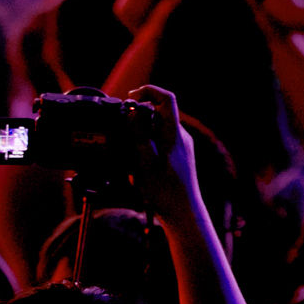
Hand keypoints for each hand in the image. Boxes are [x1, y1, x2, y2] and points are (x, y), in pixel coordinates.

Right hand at [124, 84, 203, 223]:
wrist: (182, 212)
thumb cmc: (164, 192)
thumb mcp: (144, 163)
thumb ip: (138, 135)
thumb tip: (134, 110)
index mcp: (174, 134)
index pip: (167, 99)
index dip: (148, 91)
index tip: (129, 98)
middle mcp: (180, 136)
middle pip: (159, 111)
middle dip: (137, 115)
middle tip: (121, 130)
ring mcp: (180, 146)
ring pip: (156, 127)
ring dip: (139, 132)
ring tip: (128, 152)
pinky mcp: (176, 156)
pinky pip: (158, 140)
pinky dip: (144, 144)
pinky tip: (135, 162)